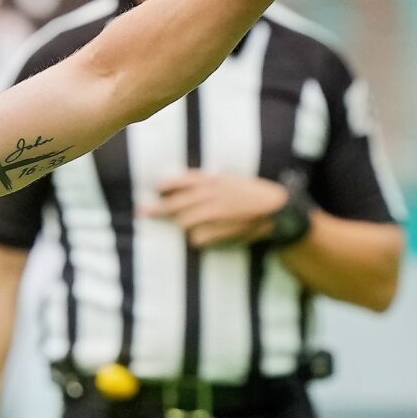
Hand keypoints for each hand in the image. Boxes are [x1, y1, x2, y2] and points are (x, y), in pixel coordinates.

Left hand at [143, 172, 287, 247]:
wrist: (275, 208)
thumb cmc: (252, 192)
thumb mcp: (229, 179)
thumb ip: (206, 181)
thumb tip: (177, 187)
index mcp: (214, 180)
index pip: (183, 181)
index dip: (166, 186)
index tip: (155, 189)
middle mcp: (210, 196)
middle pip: (175, 205)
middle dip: (156, 209)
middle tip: (141, 212)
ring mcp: (213, 214)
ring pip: (185, 223)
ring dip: (185, 225)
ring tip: (199, 223)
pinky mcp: (218, 231)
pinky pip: (198, 238)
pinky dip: (200, 238)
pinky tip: (212, 234)